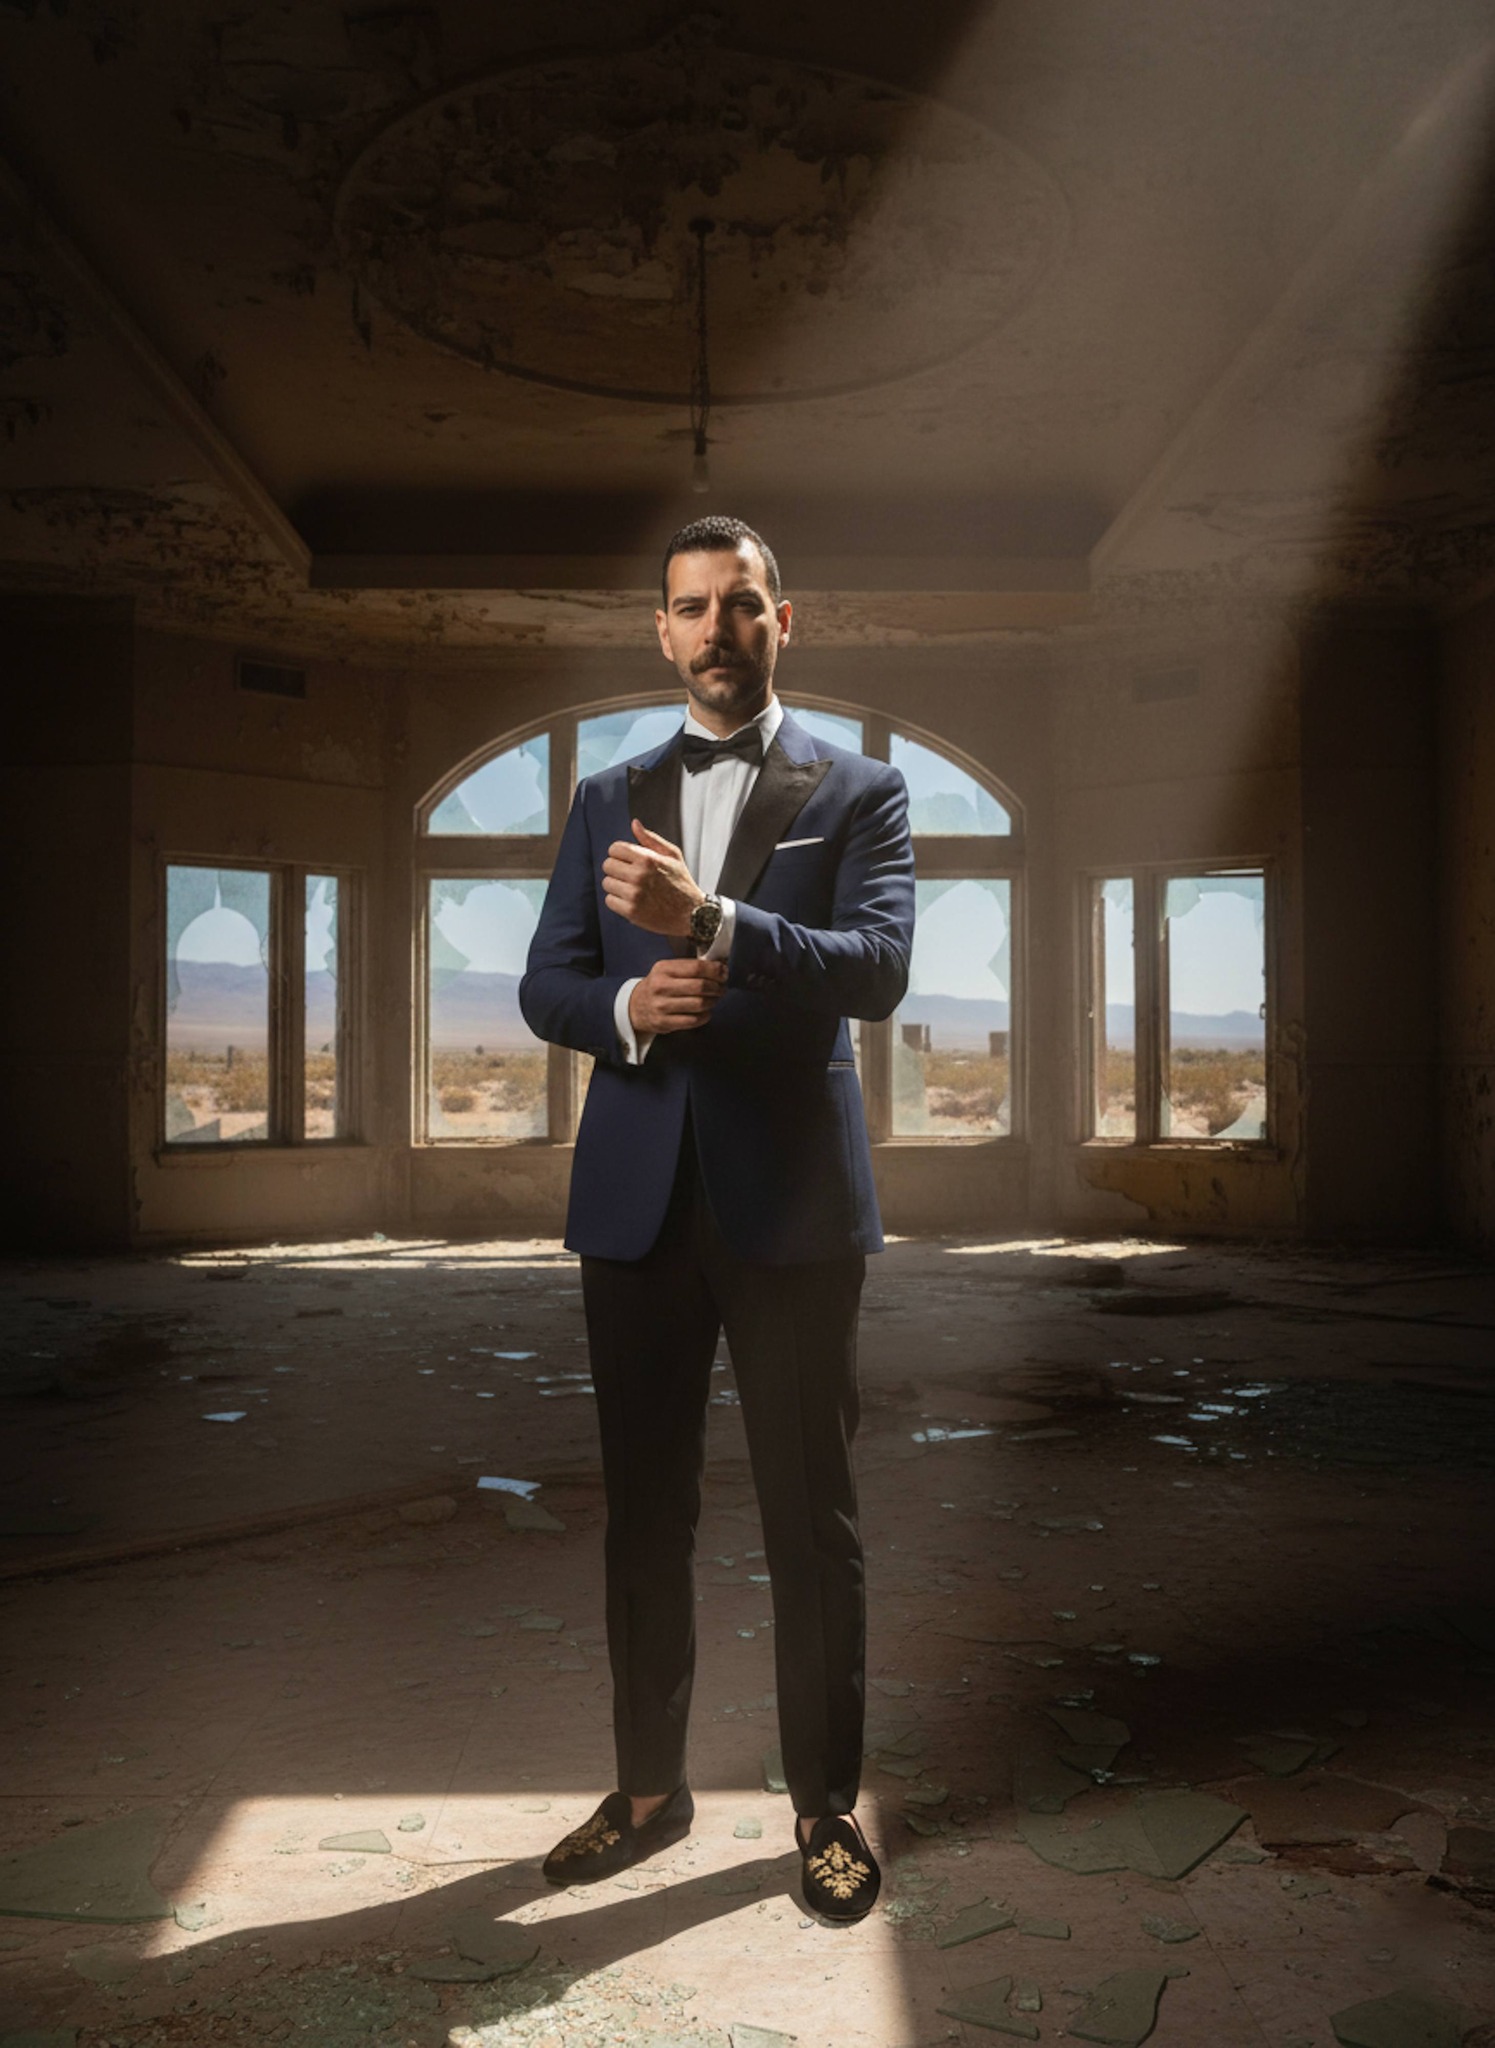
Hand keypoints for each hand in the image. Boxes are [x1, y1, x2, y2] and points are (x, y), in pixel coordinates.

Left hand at [603, 820, 704, 936]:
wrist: (692, 914)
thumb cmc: (681, 882)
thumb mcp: (672, 855)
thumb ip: (651, 839)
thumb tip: (634, 823)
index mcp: (648, 859)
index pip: (614, 849)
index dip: (619, 853)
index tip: (627, 860)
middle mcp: (639, 875)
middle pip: (607, 865)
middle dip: (617, 869)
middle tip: (630, 876)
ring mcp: (634, 894)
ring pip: (607, 883)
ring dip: (616, 885)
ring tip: (632, 889)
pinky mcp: (631, 911)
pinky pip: (609, 901)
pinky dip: (618, 901)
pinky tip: (631, 900)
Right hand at [628, 957, 726, 1034]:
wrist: (635, 1006)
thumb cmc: (658, 985)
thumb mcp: (668, 970)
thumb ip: (690, 967)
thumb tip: (719, 967)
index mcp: (663, 969)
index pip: (696, 967)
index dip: (715, 970)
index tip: (724, 972)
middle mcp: (661, 986)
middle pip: (700, 986)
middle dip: (717, 987)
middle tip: (722, 987)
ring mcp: (661, 1006)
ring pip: (699, 1004)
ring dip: (713, 1001)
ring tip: (714, 999)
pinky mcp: (664, 1022)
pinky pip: (694, 1020)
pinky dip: (705, 1016)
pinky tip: (706, 1011)